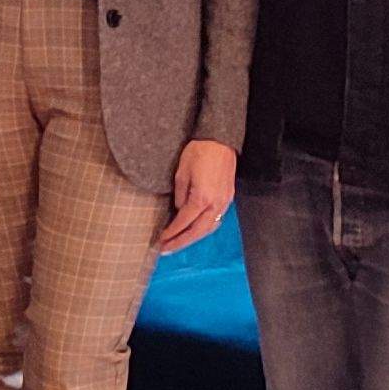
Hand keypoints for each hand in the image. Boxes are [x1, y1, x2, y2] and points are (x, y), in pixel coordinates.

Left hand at [155, 139, 237, 253]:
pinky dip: (204, 228)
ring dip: (193, 237)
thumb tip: (179, 211)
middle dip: (181, 242)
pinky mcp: (228, 197)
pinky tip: (194, 230)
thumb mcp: (181, 173)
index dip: (171, 233)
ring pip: (209, 228)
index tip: (160, 240)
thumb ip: (179, 196)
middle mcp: (216, 204)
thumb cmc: (198, 152)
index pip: (184, 222)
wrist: (219, 139)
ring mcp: (224, 202)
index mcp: (202, 198)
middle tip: (166, 249)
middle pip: (198, 231)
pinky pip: (216, 219)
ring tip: (178, 243)